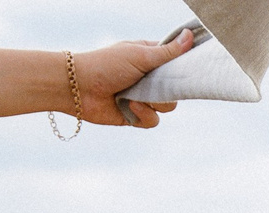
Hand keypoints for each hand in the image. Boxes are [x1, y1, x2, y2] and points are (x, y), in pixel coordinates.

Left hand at [73, 32, 193, 126]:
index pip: (177, 62)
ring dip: (153, 103)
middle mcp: (148, 78)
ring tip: (135, 96)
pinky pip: (154, 121)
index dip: (184, 67)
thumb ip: (167, 52)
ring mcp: (143, 97)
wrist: (77, 88)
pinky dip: (143, 115)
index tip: (191, 69)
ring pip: (167, 107)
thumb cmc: (105, 65)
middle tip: (159, 85)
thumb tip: (190, 36)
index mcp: (150, 58)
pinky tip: (129, 106)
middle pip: (176, 88)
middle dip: (169, 90)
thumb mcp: (139, 55)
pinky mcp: (136, 115)